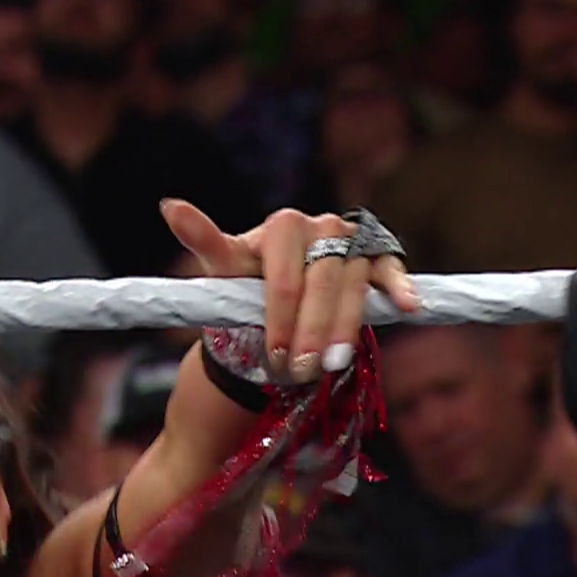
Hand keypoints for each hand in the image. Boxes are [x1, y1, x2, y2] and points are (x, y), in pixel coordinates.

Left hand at [161, 201, 419, 382]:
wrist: (278, 301)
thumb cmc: (247, 286)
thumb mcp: (223, 270)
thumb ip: (202, 239)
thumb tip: (168, 205)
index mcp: (283, 224)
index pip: (285, 277)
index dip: (281, 319)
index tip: (276, 356)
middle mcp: (322, 225)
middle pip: (321, 283)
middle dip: (310, 331)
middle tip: (300, 371)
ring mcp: (353, 241)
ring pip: (353, 285)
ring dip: (344, 326)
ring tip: (332, 365)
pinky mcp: (378, 258)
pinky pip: (389, 270)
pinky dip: (399, 286)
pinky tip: (408, 306)